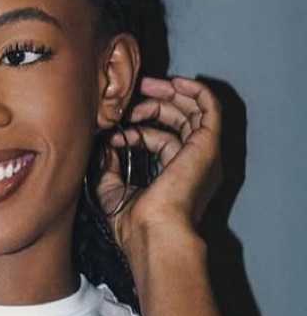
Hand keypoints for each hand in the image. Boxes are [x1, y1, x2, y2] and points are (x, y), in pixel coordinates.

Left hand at [96, 76, 222, 259]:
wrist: (153, 233)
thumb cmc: (135, 222)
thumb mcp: (112, 189)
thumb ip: (109, 166)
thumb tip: (106, 143)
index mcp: (178, 174)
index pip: (163, 139)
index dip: (139, 127)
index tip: (117, 127)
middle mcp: (195, 163)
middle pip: (179, 121)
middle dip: (156, 102)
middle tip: (137, 90)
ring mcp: (203, 154)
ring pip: (194, 112)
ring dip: (171, 94)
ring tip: (147, 85)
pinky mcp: (207, 145)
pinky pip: (210, 110)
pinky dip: (196, 92)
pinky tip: (177, 82)